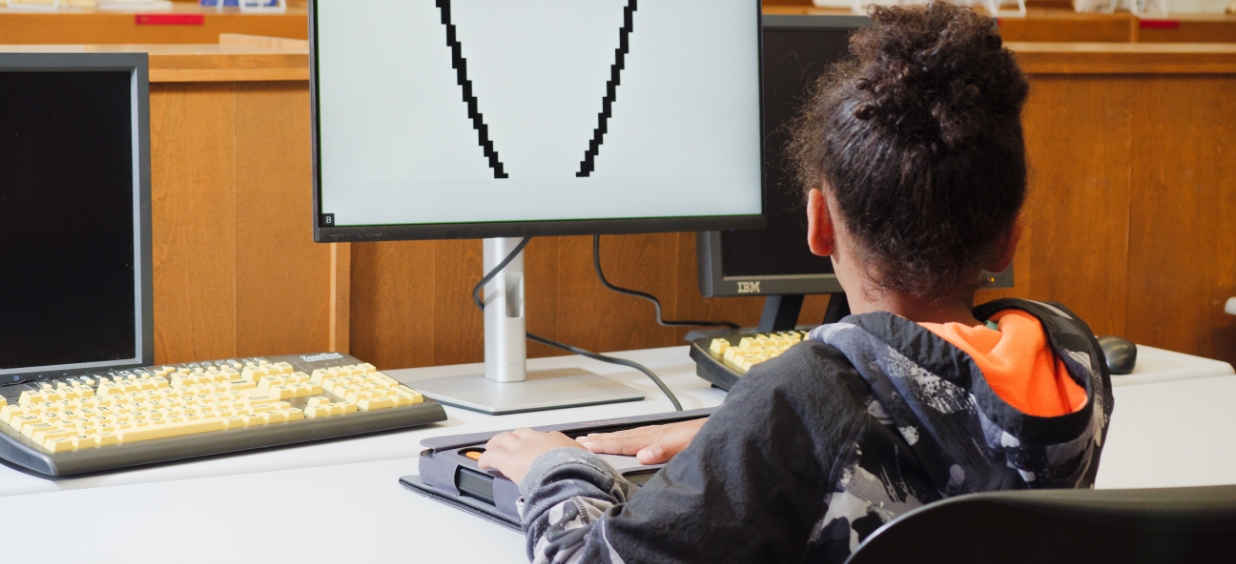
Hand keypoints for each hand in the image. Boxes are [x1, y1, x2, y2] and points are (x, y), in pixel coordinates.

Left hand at [477, 428, 585, 484]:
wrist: (569, 473)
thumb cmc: (581, 471)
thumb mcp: (590, 465)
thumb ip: (589, 467)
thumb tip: (602, 475)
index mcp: (558, 441)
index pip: (545, 439)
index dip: (538, 445)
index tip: (538, 451)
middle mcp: (538, 440)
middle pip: (521, 434)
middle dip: (514, 438)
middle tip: (509, 444)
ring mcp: (522, 448)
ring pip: (504, 439)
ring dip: (497, 443)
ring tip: (491, 448)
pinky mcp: (509, 460)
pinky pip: (492, 456)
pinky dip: (486, 459)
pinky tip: (482, 463)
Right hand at [576, 417, 707, 464]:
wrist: (723, 430)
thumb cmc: (706, 438)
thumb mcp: (686, 446)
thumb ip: (664, 450)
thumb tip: (643, 455)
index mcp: (656, 438)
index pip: (624, 443)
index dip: (604, 445)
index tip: (585, 446)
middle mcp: (655, 434)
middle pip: (621, 437)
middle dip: (600, 439)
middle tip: (580, 441)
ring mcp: (659, 434)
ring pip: (628, 436)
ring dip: (610, 437)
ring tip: (594, 438)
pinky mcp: (666, 436)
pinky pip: (637, 435)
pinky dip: (624, 437)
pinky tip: (624, 439)